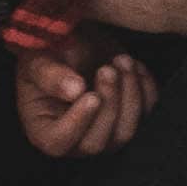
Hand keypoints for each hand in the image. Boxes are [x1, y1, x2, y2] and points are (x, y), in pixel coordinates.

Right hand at [13, 43, 156, 157]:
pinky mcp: (130, 118)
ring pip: (126, 132)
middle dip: (108, 105)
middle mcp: (76, 140)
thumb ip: (51, 75)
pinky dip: (145, 88)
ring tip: (121, 61)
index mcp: (45, 130)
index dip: (77, 123)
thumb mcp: (39, 60)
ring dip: (129, 95)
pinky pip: (147, 112)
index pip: (59, 142)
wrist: (75, 43)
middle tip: (106, 70)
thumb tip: (75, 90)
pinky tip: (132, 64)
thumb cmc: (49, 55)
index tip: (91, 96)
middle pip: (97, 143)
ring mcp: (106, 133)